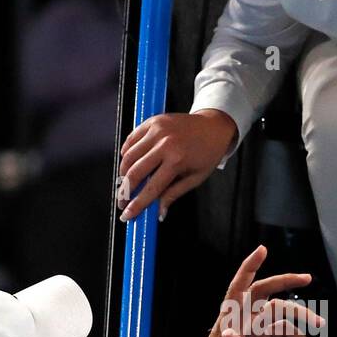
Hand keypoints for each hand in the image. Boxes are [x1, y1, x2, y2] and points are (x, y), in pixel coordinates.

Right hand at [117, 109, 237, 221]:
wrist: (214, 126)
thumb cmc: (207, 153)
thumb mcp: (195, 178)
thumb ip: (174, 194)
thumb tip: (159, 213)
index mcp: (177, 160)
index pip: (151, 188)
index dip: (137, 204)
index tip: (128, 215)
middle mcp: (165, 143)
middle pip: (135, 172)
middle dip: (125, 191)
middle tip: (122, 201)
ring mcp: (157, 130)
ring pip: (129, 156)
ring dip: (123, 173)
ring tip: (125, 184)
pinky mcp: (153, 121)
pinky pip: (131, 139)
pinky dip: (126, 153)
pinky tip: (128, 164)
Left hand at [180, 245, 323, 336]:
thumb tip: (233, 333)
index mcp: (230, 321)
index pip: (238, 288)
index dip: (249, 268)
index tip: (263, 250)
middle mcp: (242, 319)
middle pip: (265, 293)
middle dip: (285, 282)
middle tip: (307, 279)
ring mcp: (252, 328)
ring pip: (280, 313)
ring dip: (300, 319)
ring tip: (319, 327)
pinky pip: (284, 332)